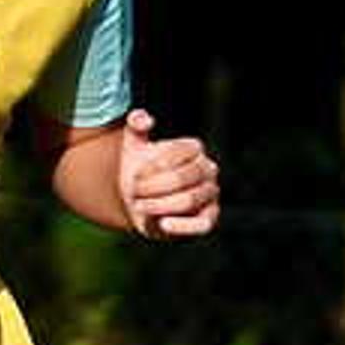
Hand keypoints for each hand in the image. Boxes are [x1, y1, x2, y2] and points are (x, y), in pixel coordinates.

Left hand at [114, 110, 220, 238]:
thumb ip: (135, 127)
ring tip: (140, 207)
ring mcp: (211, 193)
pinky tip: (163, 224)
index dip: (152, 167)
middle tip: (133, 193)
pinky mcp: (209, 218)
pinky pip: (203, 224)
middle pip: (183, 178)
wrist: (140, 201)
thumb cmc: (139, 171)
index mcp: (194, 148)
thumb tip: (142, 118)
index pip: (177, 155)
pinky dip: (182, 226)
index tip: (134, 175)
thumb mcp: (132, 147)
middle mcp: (208, 169)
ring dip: (159, 205)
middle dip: (153, 188)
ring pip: (189, 200)